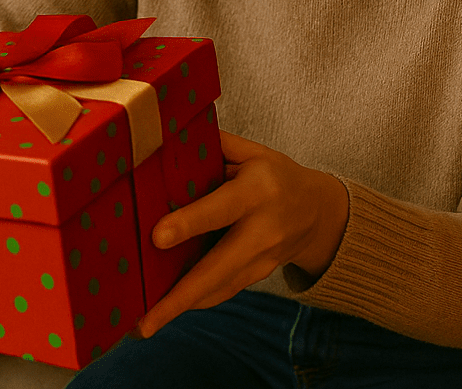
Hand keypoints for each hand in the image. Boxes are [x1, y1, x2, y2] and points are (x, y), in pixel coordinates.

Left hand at [136, 130, 348, 337]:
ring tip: (141, 325)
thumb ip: (215, 145)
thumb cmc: (276, 175)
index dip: (189, 223)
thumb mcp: (253, 152)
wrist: (319, 212)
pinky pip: (222, 292)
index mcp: (258, 191)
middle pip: (217, 268)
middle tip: (144, 319)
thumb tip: (165, 136)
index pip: (220, 209)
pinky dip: (194, 303)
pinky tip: (165, 311)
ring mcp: (262, 260)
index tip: (157, 238)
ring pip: (218, 289)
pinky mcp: (258, 277)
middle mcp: (262, 231)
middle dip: (179, 296)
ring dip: (180, 308)